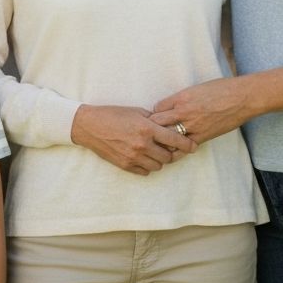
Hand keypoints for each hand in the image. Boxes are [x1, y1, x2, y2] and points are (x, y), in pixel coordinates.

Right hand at [70, 104, 195, 174]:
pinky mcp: (126, 165)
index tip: (193, 146)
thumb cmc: (112, 114)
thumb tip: (168, 127)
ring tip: (153, 150)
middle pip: (168, 157)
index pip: (175, 140)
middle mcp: (142, 145)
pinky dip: (147, 165)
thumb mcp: (136, 111)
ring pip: (158, 166)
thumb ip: (154, 120)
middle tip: (169, 147)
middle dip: (171, 153)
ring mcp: (134, 157)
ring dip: (159, 159)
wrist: (90, 126)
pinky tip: (143, 156)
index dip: (187, 145)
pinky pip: (145, 171)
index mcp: (147, 128)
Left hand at [152, 77, 250, 144]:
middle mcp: (183, 111)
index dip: (154, 113)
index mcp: (181, 97)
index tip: (155, 117)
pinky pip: (184, 147)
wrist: (241, 98)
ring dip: (163, 140)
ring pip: (168, 137)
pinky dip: (178, 149)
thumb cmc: (220, 89)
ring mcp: (193, 125)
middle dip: (153, 127)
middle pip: (157, 122)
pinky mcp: (203, 136)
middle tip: (152, 132)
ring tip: (160, 143)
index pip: (157, 108)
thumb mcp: (195, 88)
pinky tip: (175, 150)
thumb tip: (172, 106)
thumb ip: (182, 98)